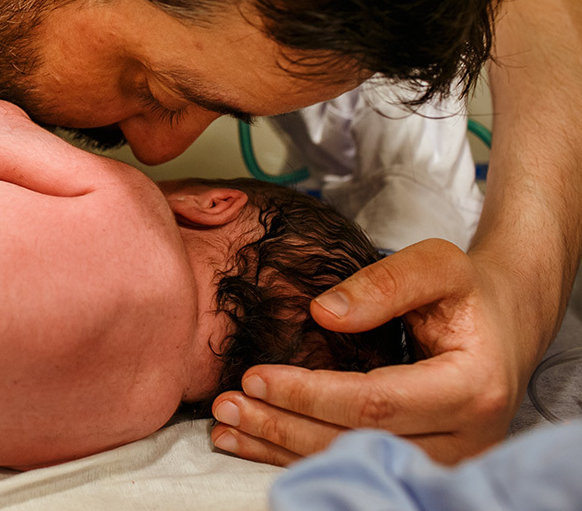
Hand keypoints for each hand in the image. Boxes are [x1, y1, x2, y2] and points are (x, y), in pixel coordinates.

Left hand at [210, 239, 521, 465]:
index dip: (309, 393)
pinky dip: (297, 458)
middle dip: (282, 425)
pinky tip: (253, 446)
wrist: (507, 324)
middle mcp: (465, 437)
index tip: (255, 375)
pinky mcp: (425, 467)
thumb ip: (385, 283)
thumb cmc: (468, 291)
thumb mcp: (438, 265)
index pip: (375, 401)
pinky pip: (356, 467)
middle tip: (226, 405)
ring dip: (281, 449)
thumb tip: (323, 313)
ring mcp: (448, 460)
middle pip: (356, 441)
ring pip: (351, 463)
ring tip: (225, 428)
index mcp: (470, 387)